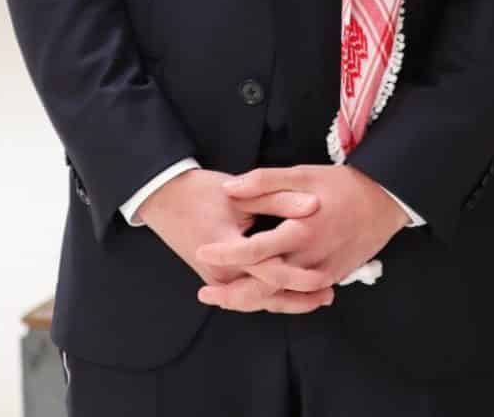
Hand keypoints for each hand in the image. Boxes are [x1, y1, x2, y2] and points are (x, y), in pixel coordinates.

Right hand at [138, 167, 312, 285]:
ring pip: (256, 299)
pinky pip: (247, 293)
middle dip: (297, 298)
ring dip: (286, 301)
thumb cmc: (201, 192)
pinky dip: (269, 296)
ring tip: (319, 298)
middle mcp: (220, 273)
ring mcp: (217, 279)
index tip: (325, 276)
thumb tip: (315, 206)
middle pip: (264, 294)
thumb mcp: (241, 193)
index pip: (268, 271)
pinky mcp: (217, 278)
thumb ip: (280, 200)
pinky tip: (292, 294)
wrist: (163, 198)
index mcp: (227, 250)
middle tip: (330, 293)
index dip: (299, 276)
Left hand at [193, 165, 408, 307]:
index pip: (254, 250)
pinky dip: (279, 300)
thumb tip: (229, 188)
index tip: (202, 251)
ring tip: (227, 298)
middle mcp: (310, 258)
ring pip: (281, 297)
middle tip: (206, 292)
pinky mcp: (333, 277)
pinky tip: (262, 297)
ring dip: (251, 302)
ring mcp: (323, 272)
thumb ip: (265, 181)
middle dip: (231, 294)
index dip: (225, 252)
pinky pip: (300, 296)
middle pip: (264, 287)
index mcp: (300, 231)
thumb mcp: (304, 174)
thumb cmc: (345, 185)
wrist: (388, 200)